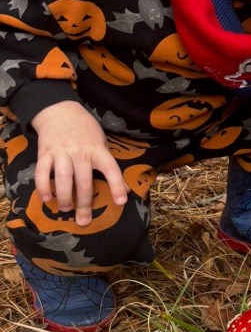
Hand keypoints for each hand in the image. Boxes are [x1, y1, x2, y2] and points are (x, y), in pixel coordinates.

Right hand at [31, 101, 127, 225]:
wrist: (60, 111)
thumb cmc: (85, 131)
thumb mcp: (102, 143)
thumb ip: (109, 165)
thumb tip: (127, 190)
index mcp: (98, 150)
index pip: (110, 169)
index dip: (117, 185)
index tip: (121, 201)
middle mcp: (80, 152)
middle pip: (83, 181)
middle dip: (84, 204)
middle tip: (84, 220)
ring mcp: (61, 152)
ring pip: (63, 178)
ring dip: (64, 197)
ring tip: (66, 210)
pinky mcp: (45, 153)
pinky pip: (42, 172)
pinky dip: (43, 186)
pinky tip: (46, 198)